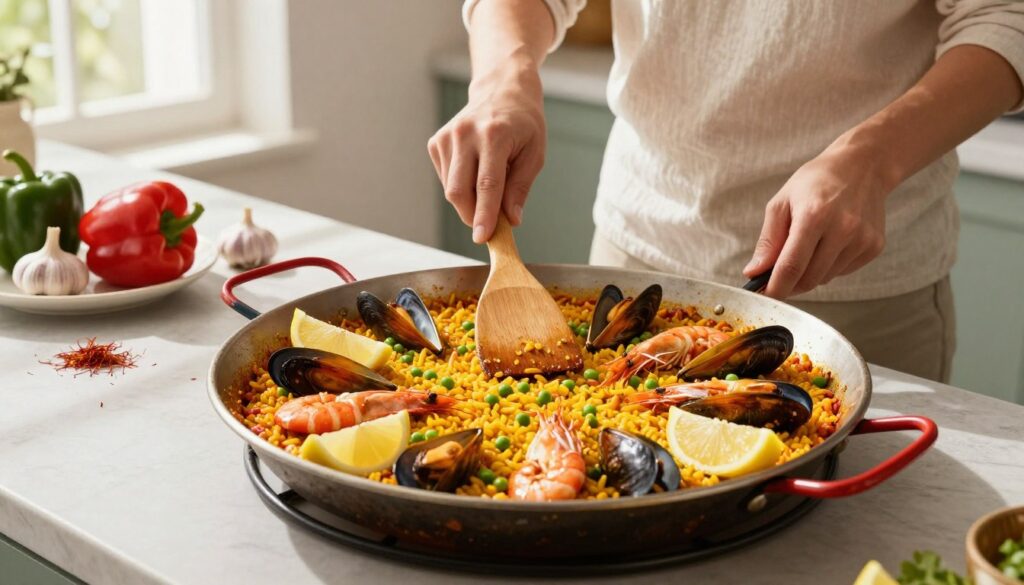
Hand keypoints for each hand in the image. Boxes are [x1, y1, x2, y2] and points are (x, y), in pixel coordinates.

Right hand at [427, 59, 546, 242]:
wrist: (502, 91)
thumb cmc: (523, 124)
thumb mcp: (535, 154)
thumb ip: (520, 188)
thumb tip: (511, 220)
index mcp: (494, 135)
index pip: (487, 185)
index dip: (484, 215)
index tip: (482, 238)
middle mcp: (465, 134)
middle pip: (459, 191)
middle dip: (472, 216)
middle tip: (489, 225)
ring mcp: (447, 137)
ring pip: (451, 189)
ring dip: (469, 202)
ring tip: (489, 187)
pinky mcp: (436, 142)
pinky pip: (446, 179)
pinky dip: (461, 187)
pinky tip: (475, 172)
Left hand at [743, 146, 891, 297]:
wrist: (862, 166)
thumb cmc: (816, 182)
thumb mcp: (782, 203)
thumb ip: (768, 241)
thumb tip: (754, 272)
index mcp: (814, 216)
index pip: (791, 267)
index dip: (775, 288)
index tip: (764, 295)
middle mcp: (843, 229)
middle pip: (808, 278)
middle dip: (789, 284)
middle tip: (778, 275)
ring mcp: (862, 240)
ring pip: (825, 278)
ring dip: (809, 273)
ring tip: (809, 246)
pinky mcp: (874, 247)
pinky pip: (842, 272)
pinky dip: (829, 266)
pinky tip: (829, 243)